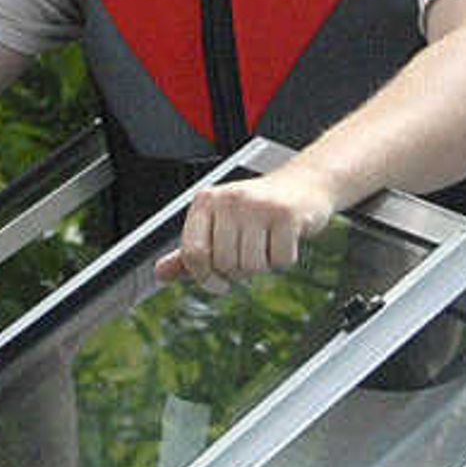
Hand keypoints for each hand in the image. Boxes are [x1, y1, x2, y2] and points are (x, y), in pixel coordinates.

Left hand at [154, 166, 340, 289]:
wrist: (305, 184)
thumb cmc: (257, 208)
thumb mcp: (219, 223)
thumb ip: (190, 251)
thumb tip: (160, 273)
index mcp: (206, 202)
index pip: (193, 253)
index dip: (205, 277)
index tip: (218, 282)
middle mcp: (229, 199)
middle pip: (225, 264)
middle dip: (240, 270)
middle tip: (251, 252)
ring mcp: (258, 205)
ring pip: (252, 266)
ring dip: (263, 265)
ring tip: (266, 243)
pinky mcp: (286, 214)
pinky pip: (280, 260)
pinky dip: (284, 259)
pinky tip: (284, 239)